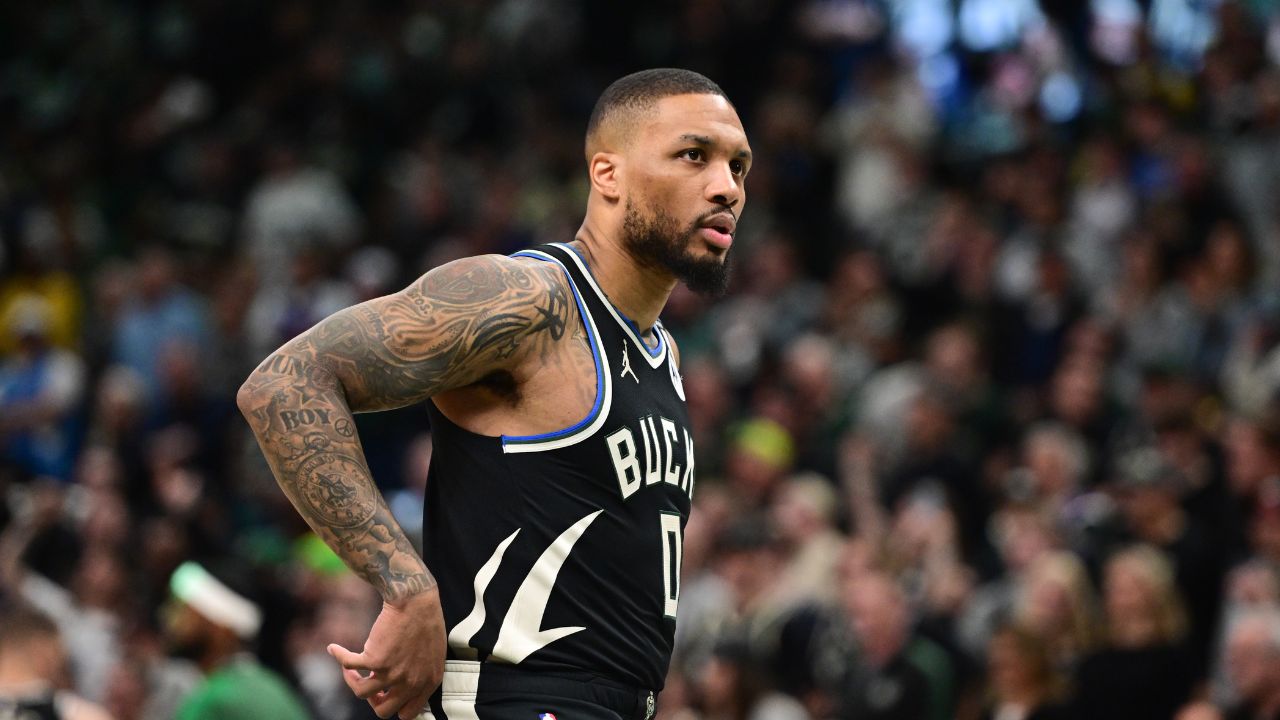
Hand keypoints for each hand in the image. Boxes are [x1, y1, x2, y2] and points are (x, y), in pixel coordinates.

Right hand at [328, 587, 445, 718]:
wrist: (415, 599)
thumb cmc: (426, 620)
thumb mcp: (433, 653)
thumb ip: (419, 673)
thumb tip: (400, 684)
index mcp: (427, 682)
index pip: (408, 713)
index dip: (394, 704)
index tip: (385, 694)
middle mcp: (410, 682)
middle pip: (383, 711)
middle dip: (373, 700)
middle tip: (370, 683)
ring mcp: (392, 673)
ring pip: (362, 693)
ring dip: (352, 680)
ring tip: (351, 668)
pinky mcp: (374, 660)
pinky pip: (349, 664)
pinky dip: (339, 655)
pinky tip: (335, 648)